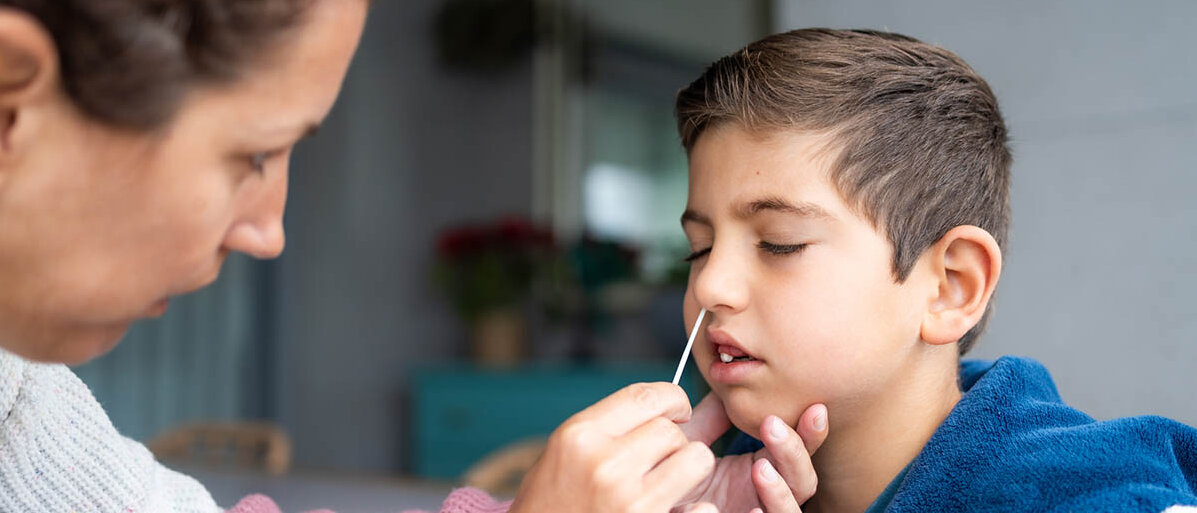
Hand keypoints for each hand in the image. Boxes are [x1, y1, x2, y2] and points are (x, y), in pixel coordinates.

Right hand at [509, 382, 716, 512]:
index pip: (645, 395)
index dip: (673, 398)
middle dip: (675, 441)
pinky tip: (676, 512)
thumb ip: (610, 427)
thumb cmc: (549, 504)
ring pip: (696, 458)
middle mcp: (603, 464)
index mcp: (579, 436)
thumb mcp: (565, 454)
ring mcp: (629, 501)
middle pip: (671, 429)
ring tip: (671, 483)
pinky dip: (698, 510)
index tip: (679, 410)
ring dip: (690, 470)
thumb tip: (677, 404)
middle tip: (662, 461)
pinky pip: (703, 509)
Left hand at [675, 394, 828, 512]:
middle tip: (772, 425)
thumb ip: (711, 418)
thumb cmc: (674, 479)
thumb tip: (729, 387)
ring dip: (781, 491)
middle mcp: (763, 496)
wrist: (652, 506)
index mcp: (761, 470)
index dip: (809, 433)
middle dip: (795, 454)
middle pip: (803, 482)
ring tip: (760, 468)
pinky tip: (751, 509)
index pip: (795, 452)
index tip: (814, 408)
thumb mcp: (691, 443)